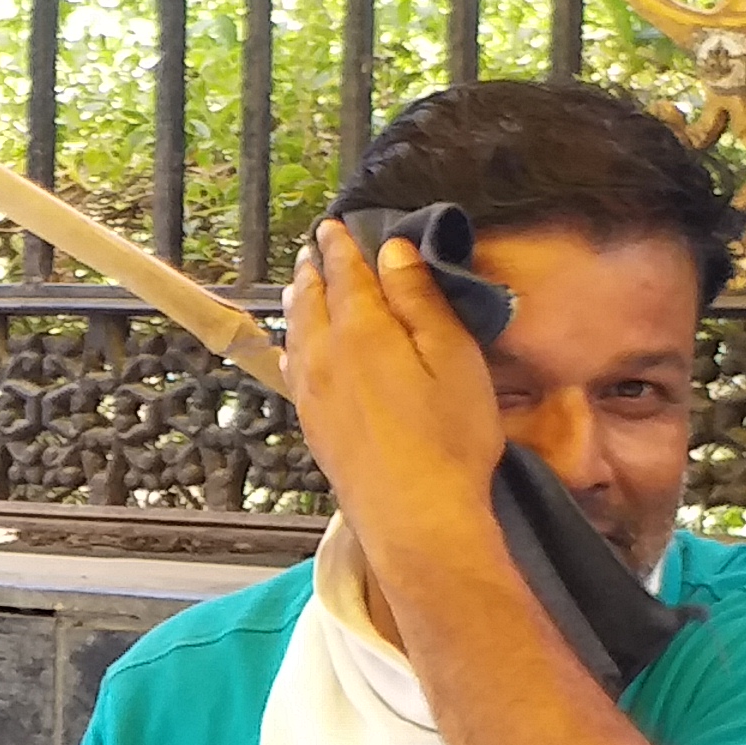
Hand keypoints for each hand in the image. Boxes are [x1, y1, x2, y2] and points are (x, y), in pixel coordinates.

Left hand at [285, 214, 505, 568]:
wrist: (415, 518)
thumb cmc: (449, 437)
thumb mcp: (452, 355)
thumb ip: (419, 298)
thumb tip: (393, 251)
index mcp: (361, 329)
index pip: (345, 272)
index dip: (340, 245)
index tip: (333, 226)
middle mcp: (324, 355)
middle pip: (312, 298)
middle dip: (314, 269)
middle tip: (314, 248)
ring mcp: (312, 393)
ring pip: (297, 332)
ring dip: (299, 302)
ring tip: (300, 285)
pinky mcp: (312, 426)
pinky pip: (293, 368)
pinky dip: (294, 342)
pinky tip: (296, 348)